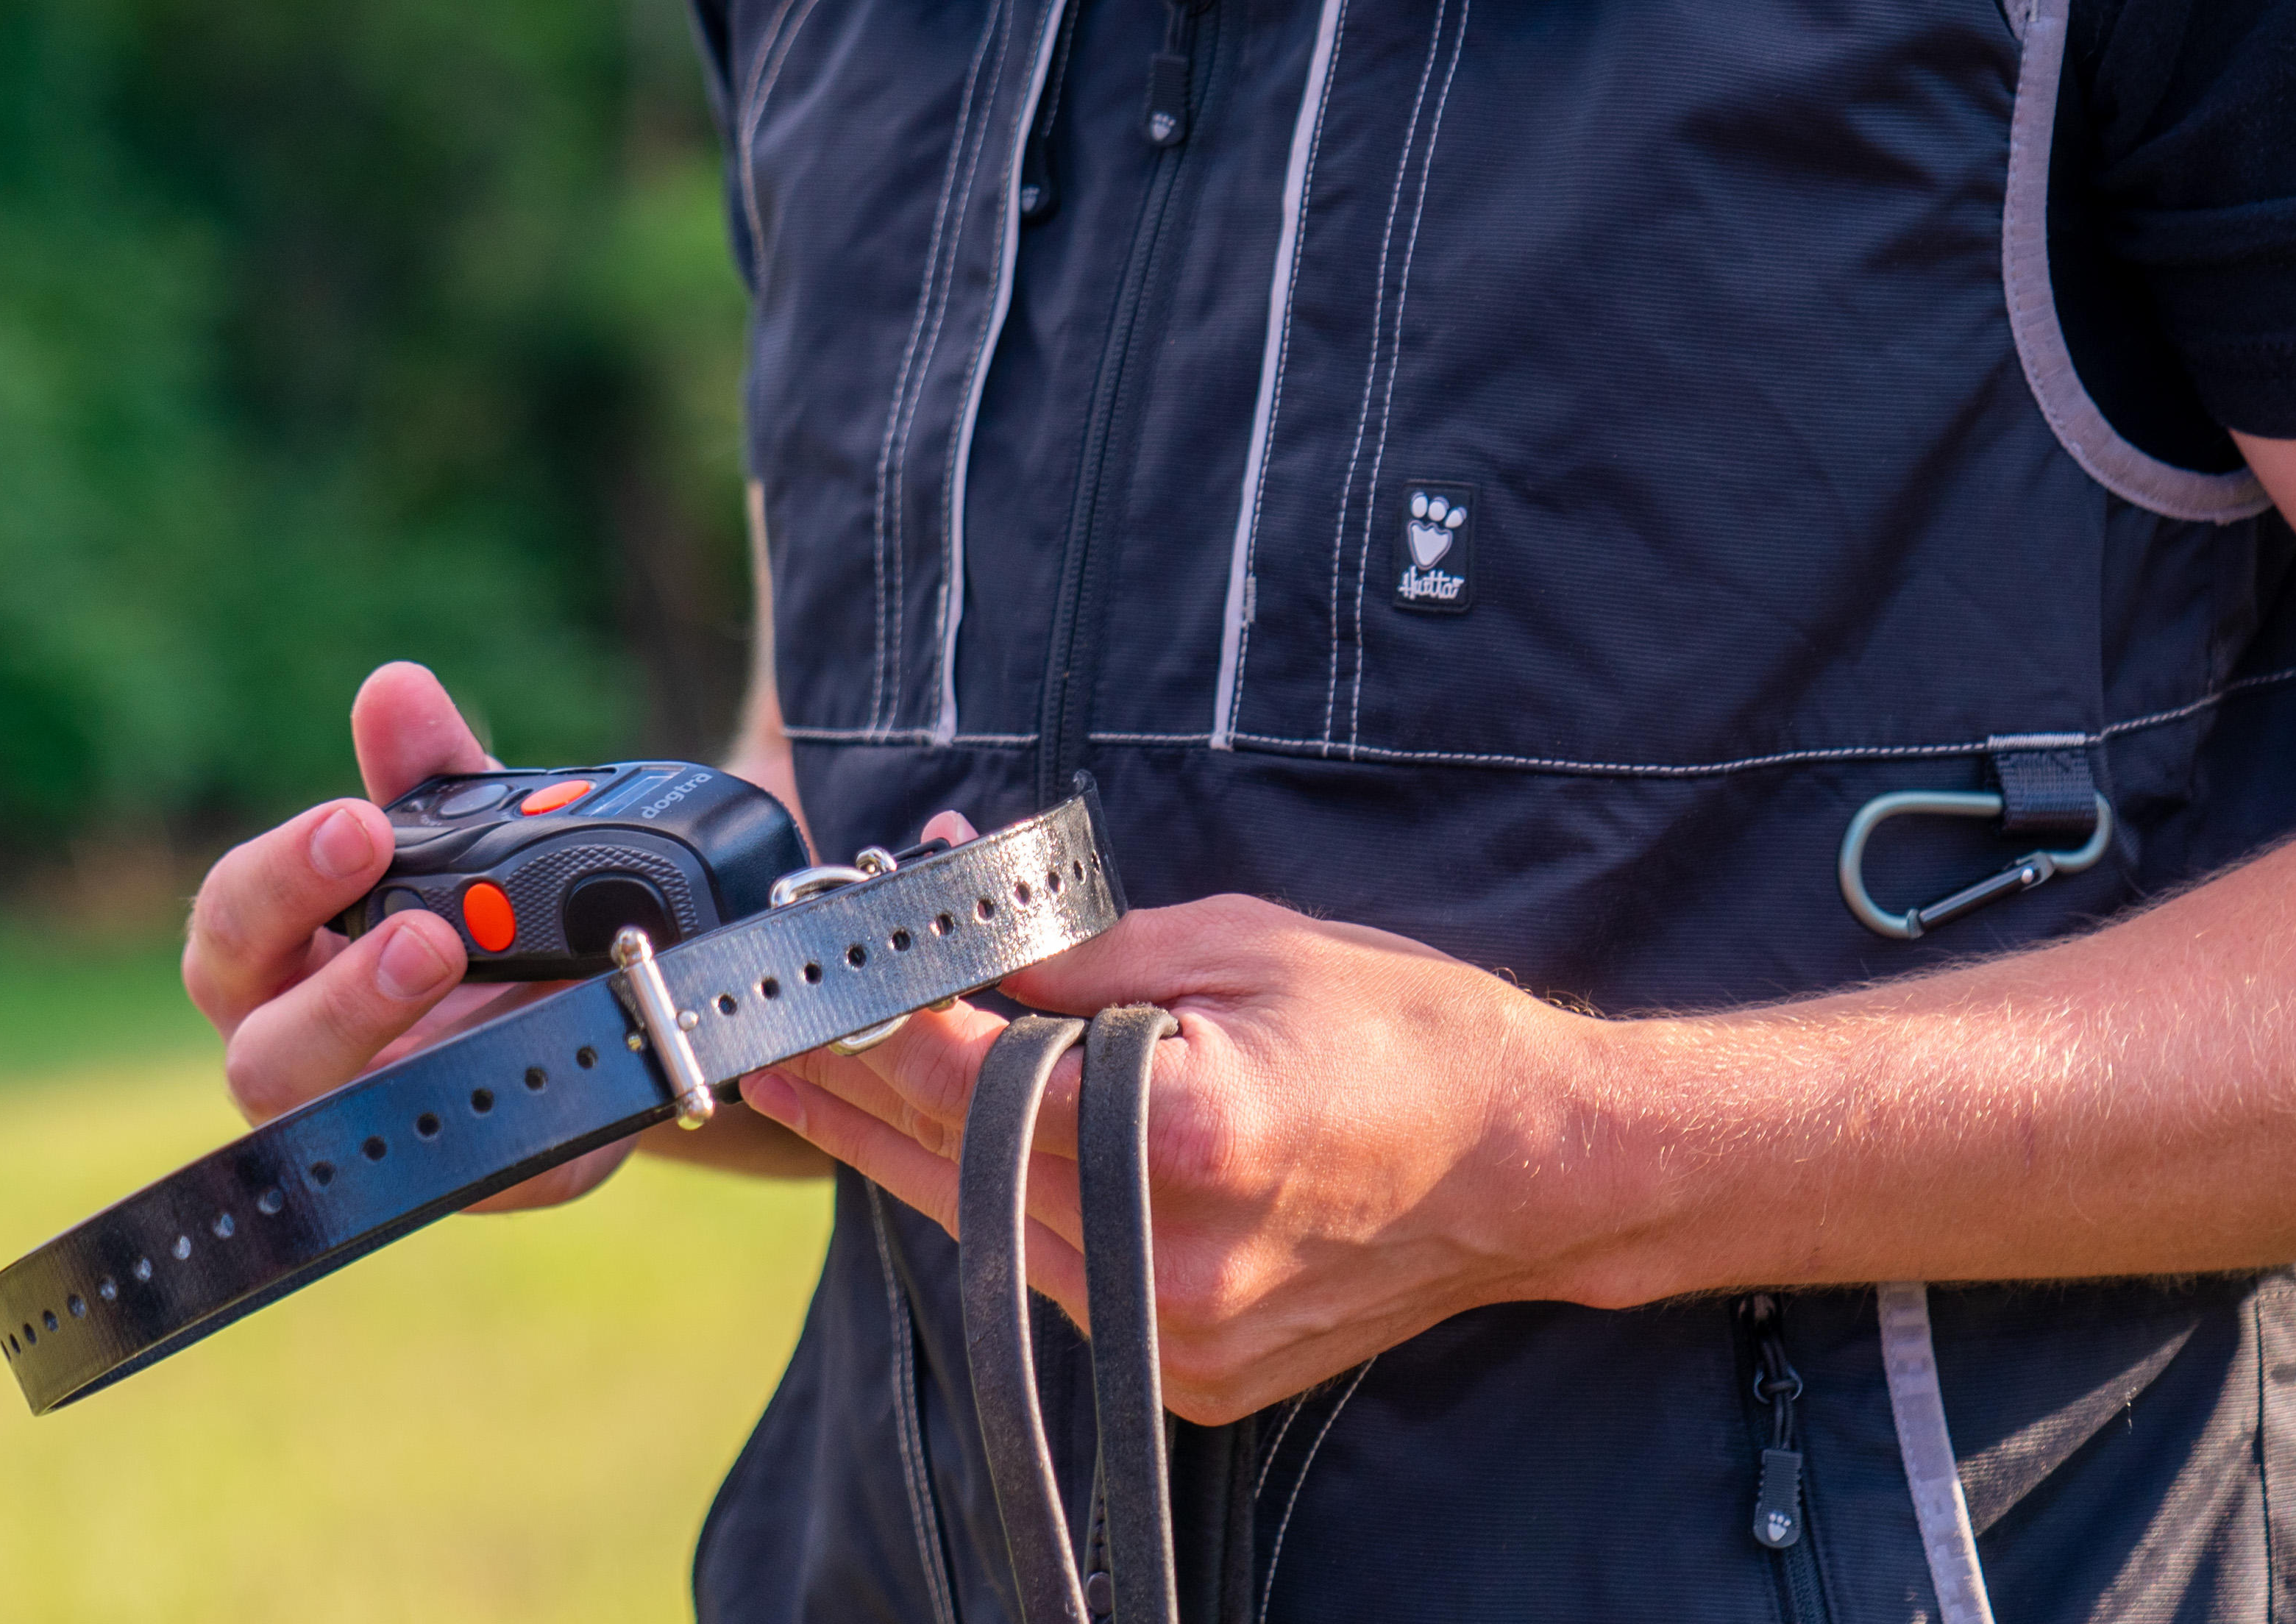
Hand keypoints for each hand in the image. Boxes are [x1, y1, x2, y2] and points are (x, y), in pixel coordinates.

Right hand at [180, 659, 632, 1214]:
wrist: (601, 990)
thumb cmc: (488, 909)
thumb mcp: (470, 831)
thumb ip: (432, 769)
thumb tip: (393, 689)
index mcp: (283, 961)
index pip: (233, 925)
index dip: (281, 878)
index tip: (359, 823)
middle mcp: (305, 1054)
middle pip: (261, 1050)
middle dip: (337, 989)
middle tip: (425, 929)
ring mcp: (377, 1130)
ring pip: (336, 1125)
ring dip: (396, 1051)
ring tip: (461, 967)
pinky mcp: (469, 1175)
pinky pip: (467, 1169)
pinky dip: (507, 1113)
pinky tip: (555, 1050)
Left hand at [737, 888, 1601, 1420]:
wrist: (1523, 1168)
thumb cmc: (1402, 1029)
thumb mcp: (1238, 943)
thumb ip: (1080, 954)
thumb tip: (957, 922)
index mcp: (1182, 1138)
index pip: (972, 1078)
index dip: (876, 1019)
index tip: (808, 975)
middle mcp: (1164, 1261)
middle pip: (956, 1168)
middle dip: (856, 1093)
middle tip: (772, 1039)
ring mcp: (1172, 1336)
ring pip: (988, 1232)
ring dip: (911, 1151)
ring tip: (832, 1077)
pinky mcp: (1184, 1373)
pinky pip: (1049, 1273)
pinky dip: (997, 1201)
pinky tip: (956, 1142)